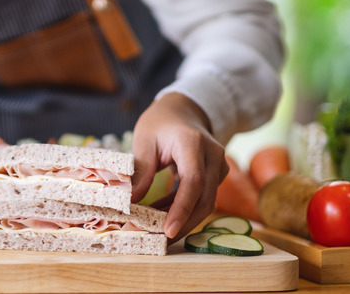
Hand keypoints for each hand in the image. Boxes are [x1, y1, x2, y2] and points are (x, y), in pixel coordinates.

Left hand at [131, 93, 228, 241]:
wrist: (183, 111)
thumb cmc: (160, 123)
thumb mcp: (144, 141)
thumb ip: (141, 171)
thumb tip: (131, 202)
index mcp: (192, 143)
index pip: (193, 182)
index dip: (181, 209)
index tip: (168, 230)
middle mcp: (212, 155)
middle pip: (204, 199)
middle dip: (183, 222)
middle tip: (159, 239)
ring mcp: (218, 165)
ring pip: (205, 202)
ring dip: (181, 217)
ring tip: (154, 226)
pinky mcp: (216, 175)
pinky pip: (203, 197)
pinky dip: (183, 208)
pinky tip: (161, 213)